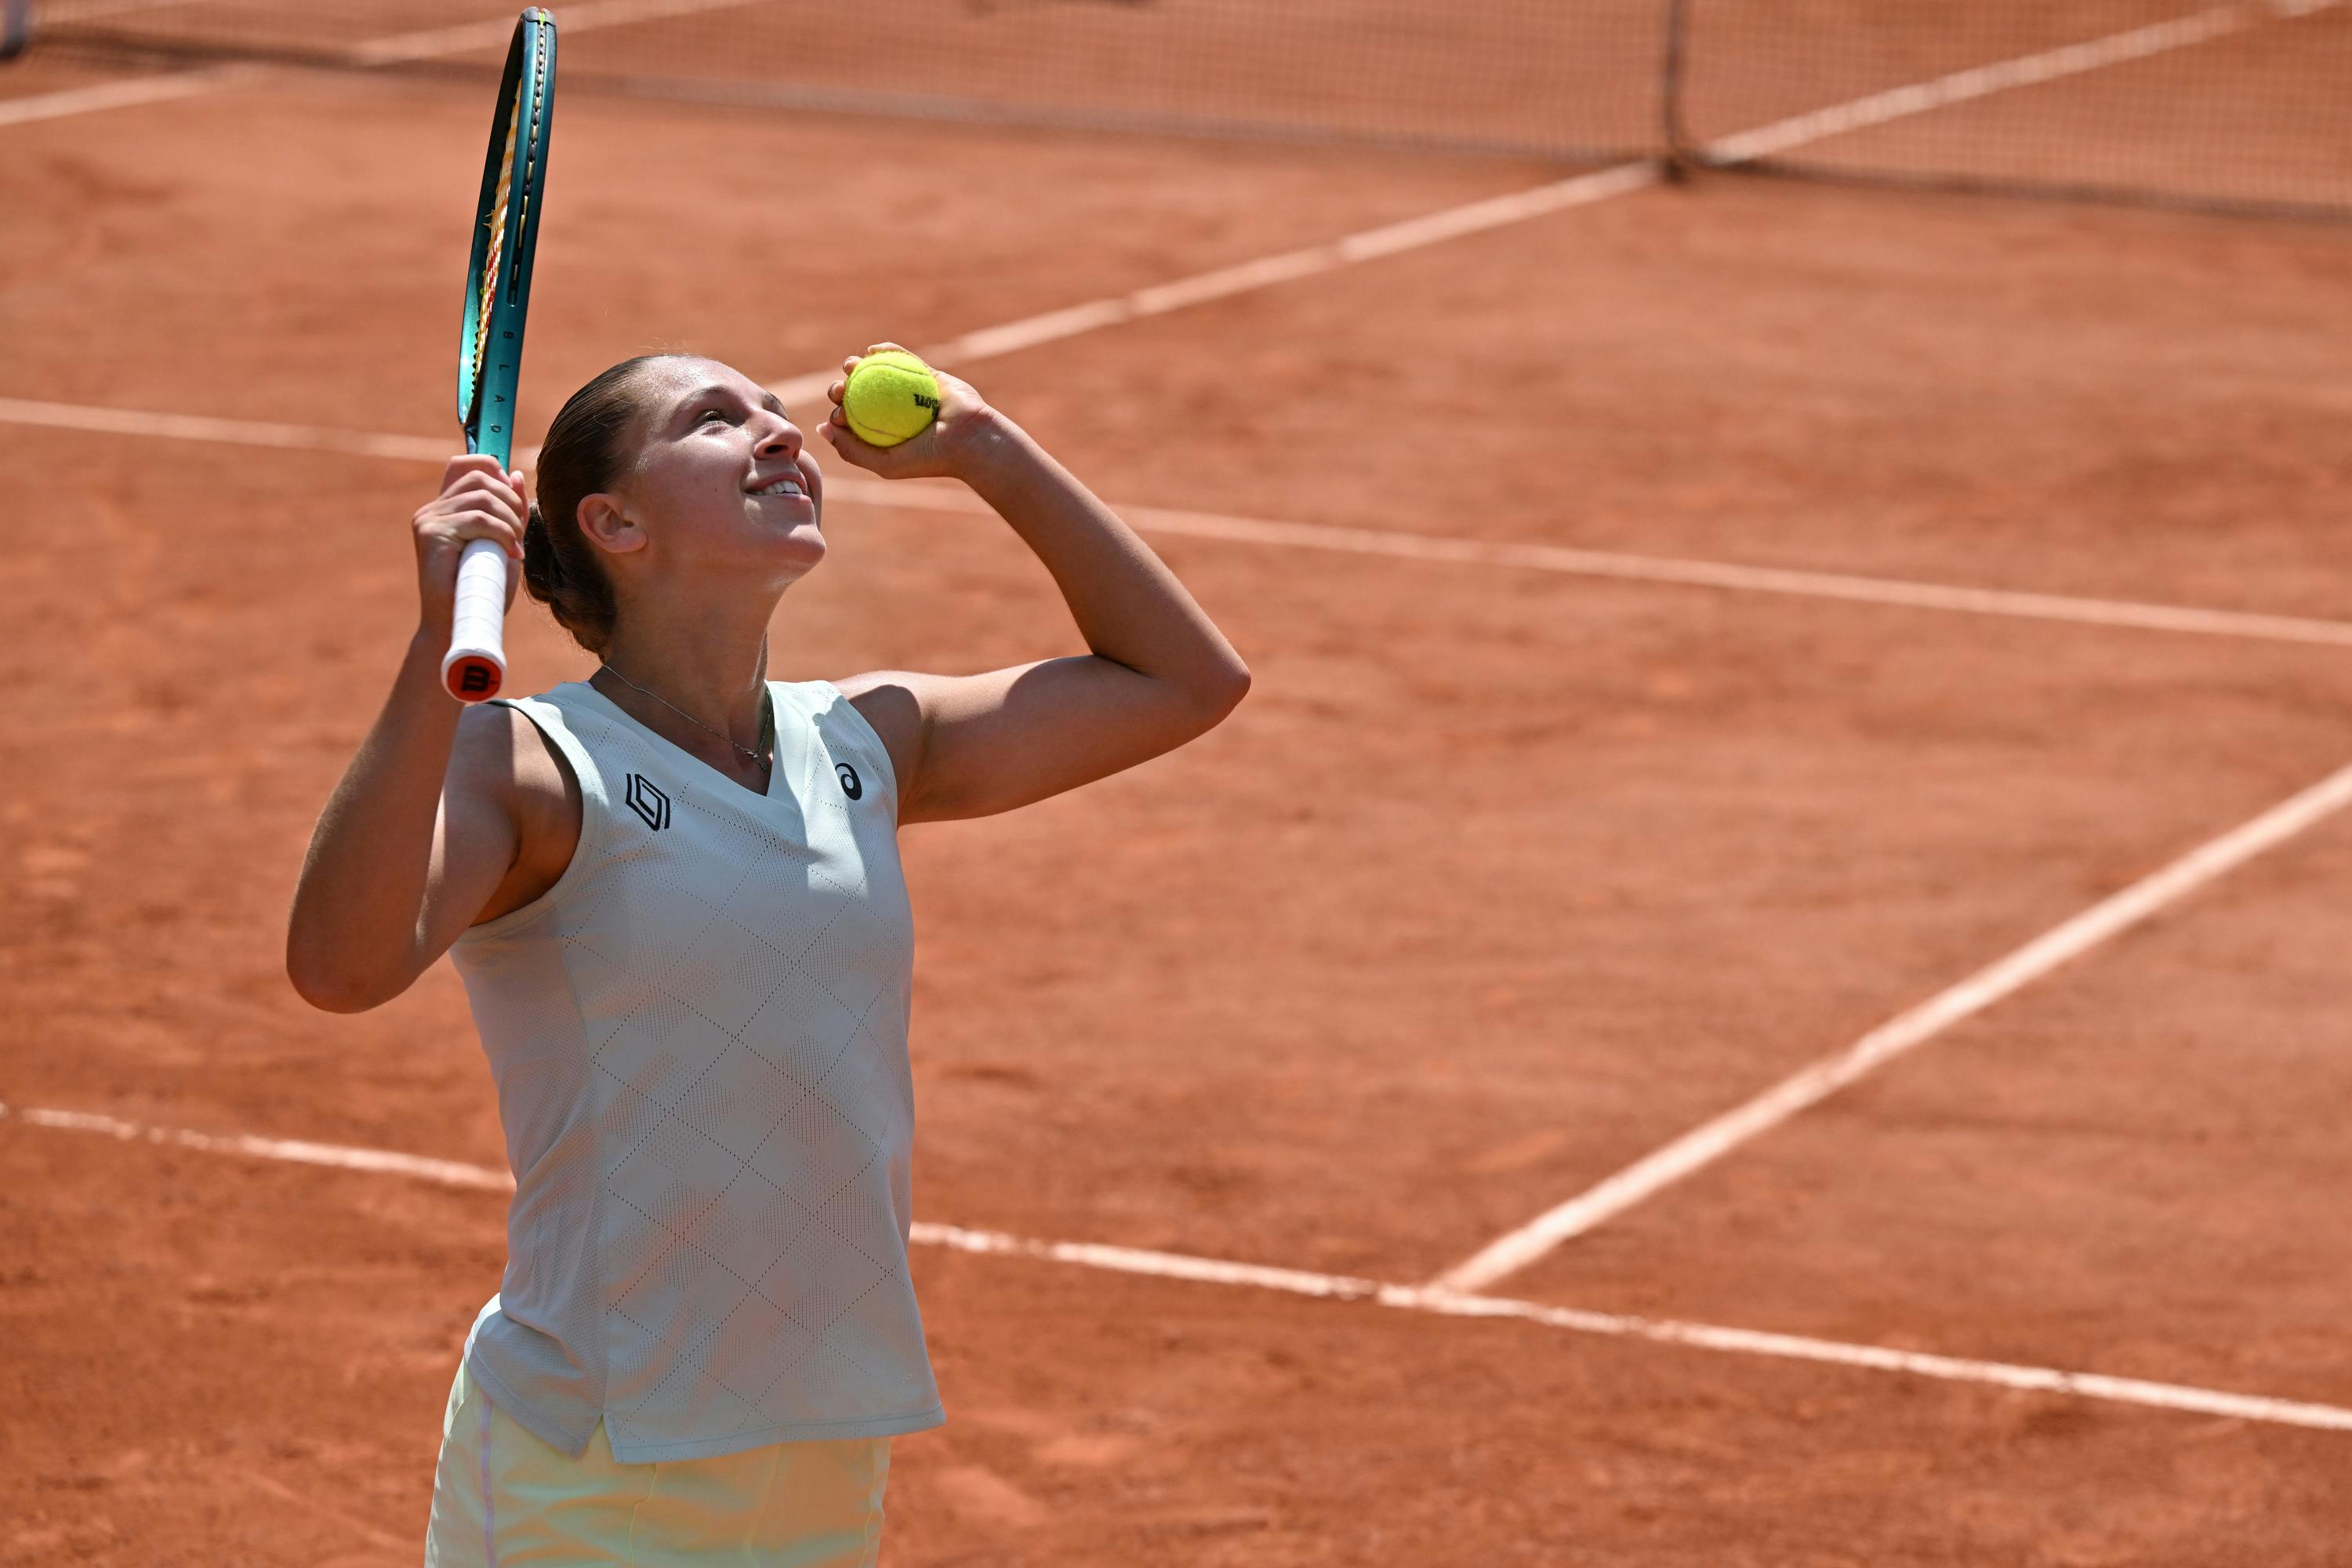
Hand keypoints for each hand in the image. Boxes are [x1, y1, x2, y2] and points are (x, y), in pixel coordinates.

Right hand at [413, 454, 525, 638]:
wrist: (457, 625)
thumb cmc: (481, 590)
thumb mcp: (503, 543)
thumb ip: (509, 512)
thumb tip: (515, 475)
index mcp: (445, 509)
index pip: (465, 464)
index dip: (493, 469)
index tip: (513, 498)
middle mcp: (432, 510)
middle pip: (480, 477)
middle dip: (511, 501)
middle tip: (519, 533)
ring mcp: (429, 520)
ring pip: (484, 497)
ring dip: (510, 521)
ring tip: (515, 547)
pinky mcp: (432, 534)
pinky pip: (480, 520)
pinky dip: (504, 534)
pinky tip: (511, 554)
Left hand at [820, 342, 1003, 481]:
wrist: (970, 440)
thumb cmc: (930, 458)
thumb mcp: (884, 463)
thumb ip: (851, 450)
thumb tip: (823, 427)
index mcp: (886, 434)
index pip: (855, 419)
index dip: (839, 412)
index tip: (838, 413)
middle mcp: (896, 412)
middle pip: (861, 395)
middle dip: (842, 388)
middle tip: (839, 389)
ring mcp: (911, 392)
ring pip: (879, 374)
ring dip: (858, 366)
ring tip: (849, 365)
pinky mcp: (928, 375)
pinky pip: (905, 358)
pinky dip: (888, 350)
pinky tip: (872, 349)